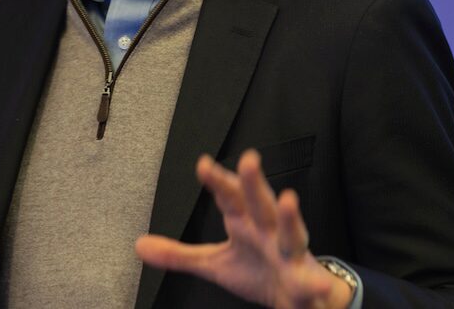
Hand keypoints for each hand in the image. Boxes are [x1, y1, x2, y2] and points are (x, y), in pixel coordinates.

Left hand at [135, 150, 352, 308]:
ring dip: (290, 217)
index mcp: (245, 224)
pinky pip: (310, 280)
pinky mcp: (305, 279)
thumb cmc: (259, 271)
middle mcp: (268, 232)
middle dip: (254, 183)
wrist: (297, 297)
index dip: (217, 181)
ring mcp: (289, 253)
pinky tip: (315, 282)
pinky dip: (314, 282)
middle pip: (260, 203)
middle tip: (248, 159)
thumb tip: (139, 245)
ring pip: (291, 232)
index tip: (202, 164)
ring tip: (288, 199)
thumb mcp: (214, 263)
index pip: (230, 197)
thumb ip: (179, 254)